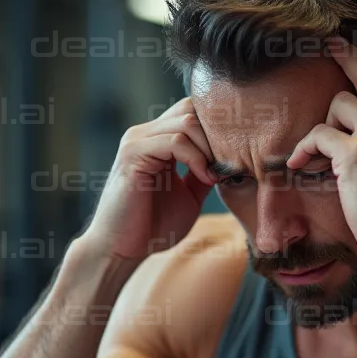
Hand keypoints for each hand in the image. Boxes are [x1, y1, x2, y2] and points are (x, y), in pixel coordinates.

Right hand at [82, 98, 216, 260]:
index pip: (193, 112)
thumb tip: (230, 158)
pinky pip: (174, 141)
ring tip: (215, 175)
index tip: (234, 158)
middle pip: (192, 108)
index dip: (217, 130)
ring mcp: (137, 141)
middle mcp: (146, 134)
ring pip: (186, 121)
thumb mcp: (190, 195)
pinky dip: (196, 157)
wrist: (121, 249)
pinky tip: (205, 178)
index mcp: (158, 140)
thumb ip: (204, 172)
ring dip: (209, 148)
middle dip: (216, 135)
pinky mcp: (133, 154)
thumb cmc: (152, 227)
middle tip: (227, 164)